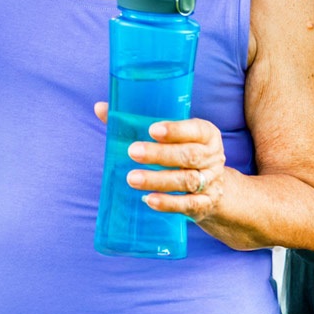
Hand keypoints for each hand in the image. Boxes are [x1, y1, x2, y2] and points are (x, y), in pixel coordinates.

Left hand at [94, 102, 227, 220]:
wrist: (213, 187)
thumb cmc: (181, 150)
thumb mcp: (170, 135)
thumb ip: (136, 121)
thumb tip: (100, 108)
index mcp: (206, 134)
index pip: (195, 129)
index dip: (175, 130)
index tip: (152, 130)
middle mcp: (212, 157)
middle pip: (188, 155)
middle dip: (159, 154)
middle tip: (133, 152)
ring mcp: (210, 182)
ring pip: (186, 180)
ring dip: (158, 180)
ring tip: (132, 179)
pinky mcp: (205, 204)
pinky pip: (189, 205)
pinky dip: (169, 203)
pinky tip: (149, 200)